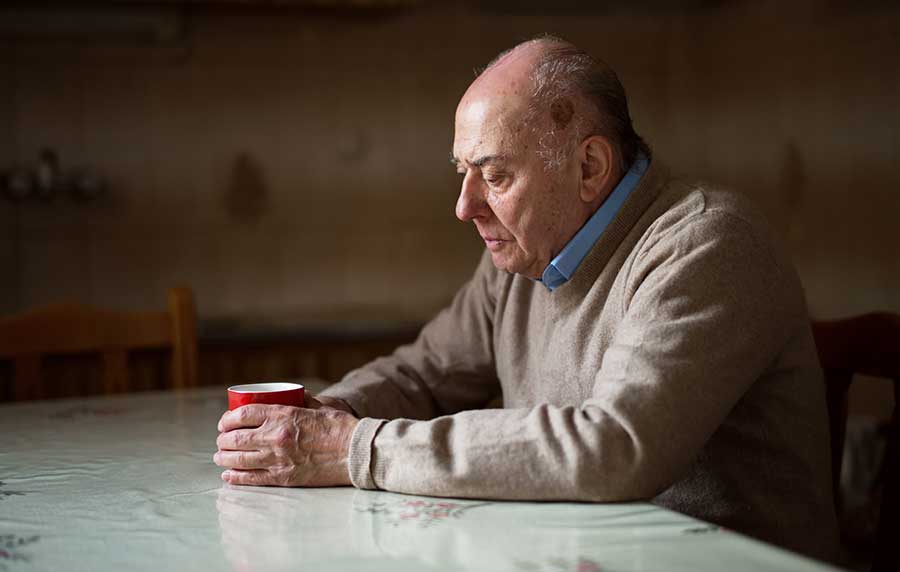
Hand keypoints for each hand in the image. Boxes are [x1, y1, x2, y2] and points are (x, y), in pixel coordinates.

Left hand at [214, 396, 359, 486]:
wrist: (355, 452)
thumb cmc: (340, 427)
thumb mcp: (319, 407)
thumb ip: (302, 401)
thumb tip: (293, 395)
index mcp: (283, 415)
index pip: (243, 415)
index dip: (228, 419)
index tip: (225, 423)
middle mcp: (275, 436)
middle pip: (236, 438)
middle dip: (223, 439)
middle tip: (222, 440)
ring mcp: (278, 459)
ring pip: (239, 459)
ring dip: (225, 457)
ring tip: (220, 456)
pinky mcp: (283, 477)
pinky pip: (252, 478)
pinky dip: (236, 477)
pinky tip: (228, 475)